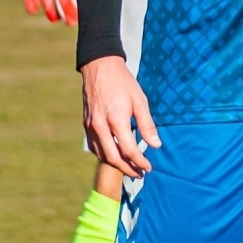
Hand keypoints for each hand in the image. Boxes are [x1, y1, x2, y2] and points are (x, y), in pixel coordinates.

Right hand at [81, 56, 161, 177]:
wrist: (100, 67)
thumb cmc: (123, 83)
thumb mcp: (139, 100)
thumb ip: (147, 124)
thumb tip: (156, 145)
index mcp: (116, 119)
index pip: (129, 150)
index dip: (140, 162)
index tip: (149, 167)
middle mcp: (101, 126)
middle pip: (113, 158)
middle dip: (128, 169)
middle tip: (139, 174)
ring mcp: (91, 126)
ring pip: (102, 155)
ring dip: (116, 165)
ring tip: (130, 168)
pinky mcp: (86, 124)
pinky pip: (94, 147)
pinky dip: (105, 155)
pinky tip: (115, 156)